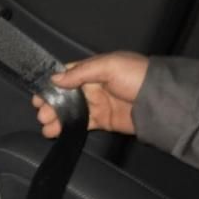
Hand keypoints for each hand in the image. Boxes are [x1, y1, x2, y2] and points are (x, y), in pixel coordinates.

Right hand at [31, 52, 149, 138]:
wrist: (160, 100)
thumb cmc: (136, 76)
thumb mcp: (109, 66)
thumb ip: (81, 72)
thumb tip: (55, 79)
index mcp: (93, 69)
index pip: (67, 75)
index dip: (51, 84)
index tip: (38, 94)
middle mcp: (93, 86)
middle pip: (65, 95)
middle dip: (51, 103)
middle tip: (41, 112)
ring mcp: (97, 104)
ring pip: (70, 111)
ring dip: (56, 117)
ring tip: (45, 125)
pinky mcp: (103, 121)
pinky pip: (81, 123)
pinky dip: (68, 127)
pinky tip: (55, 131)